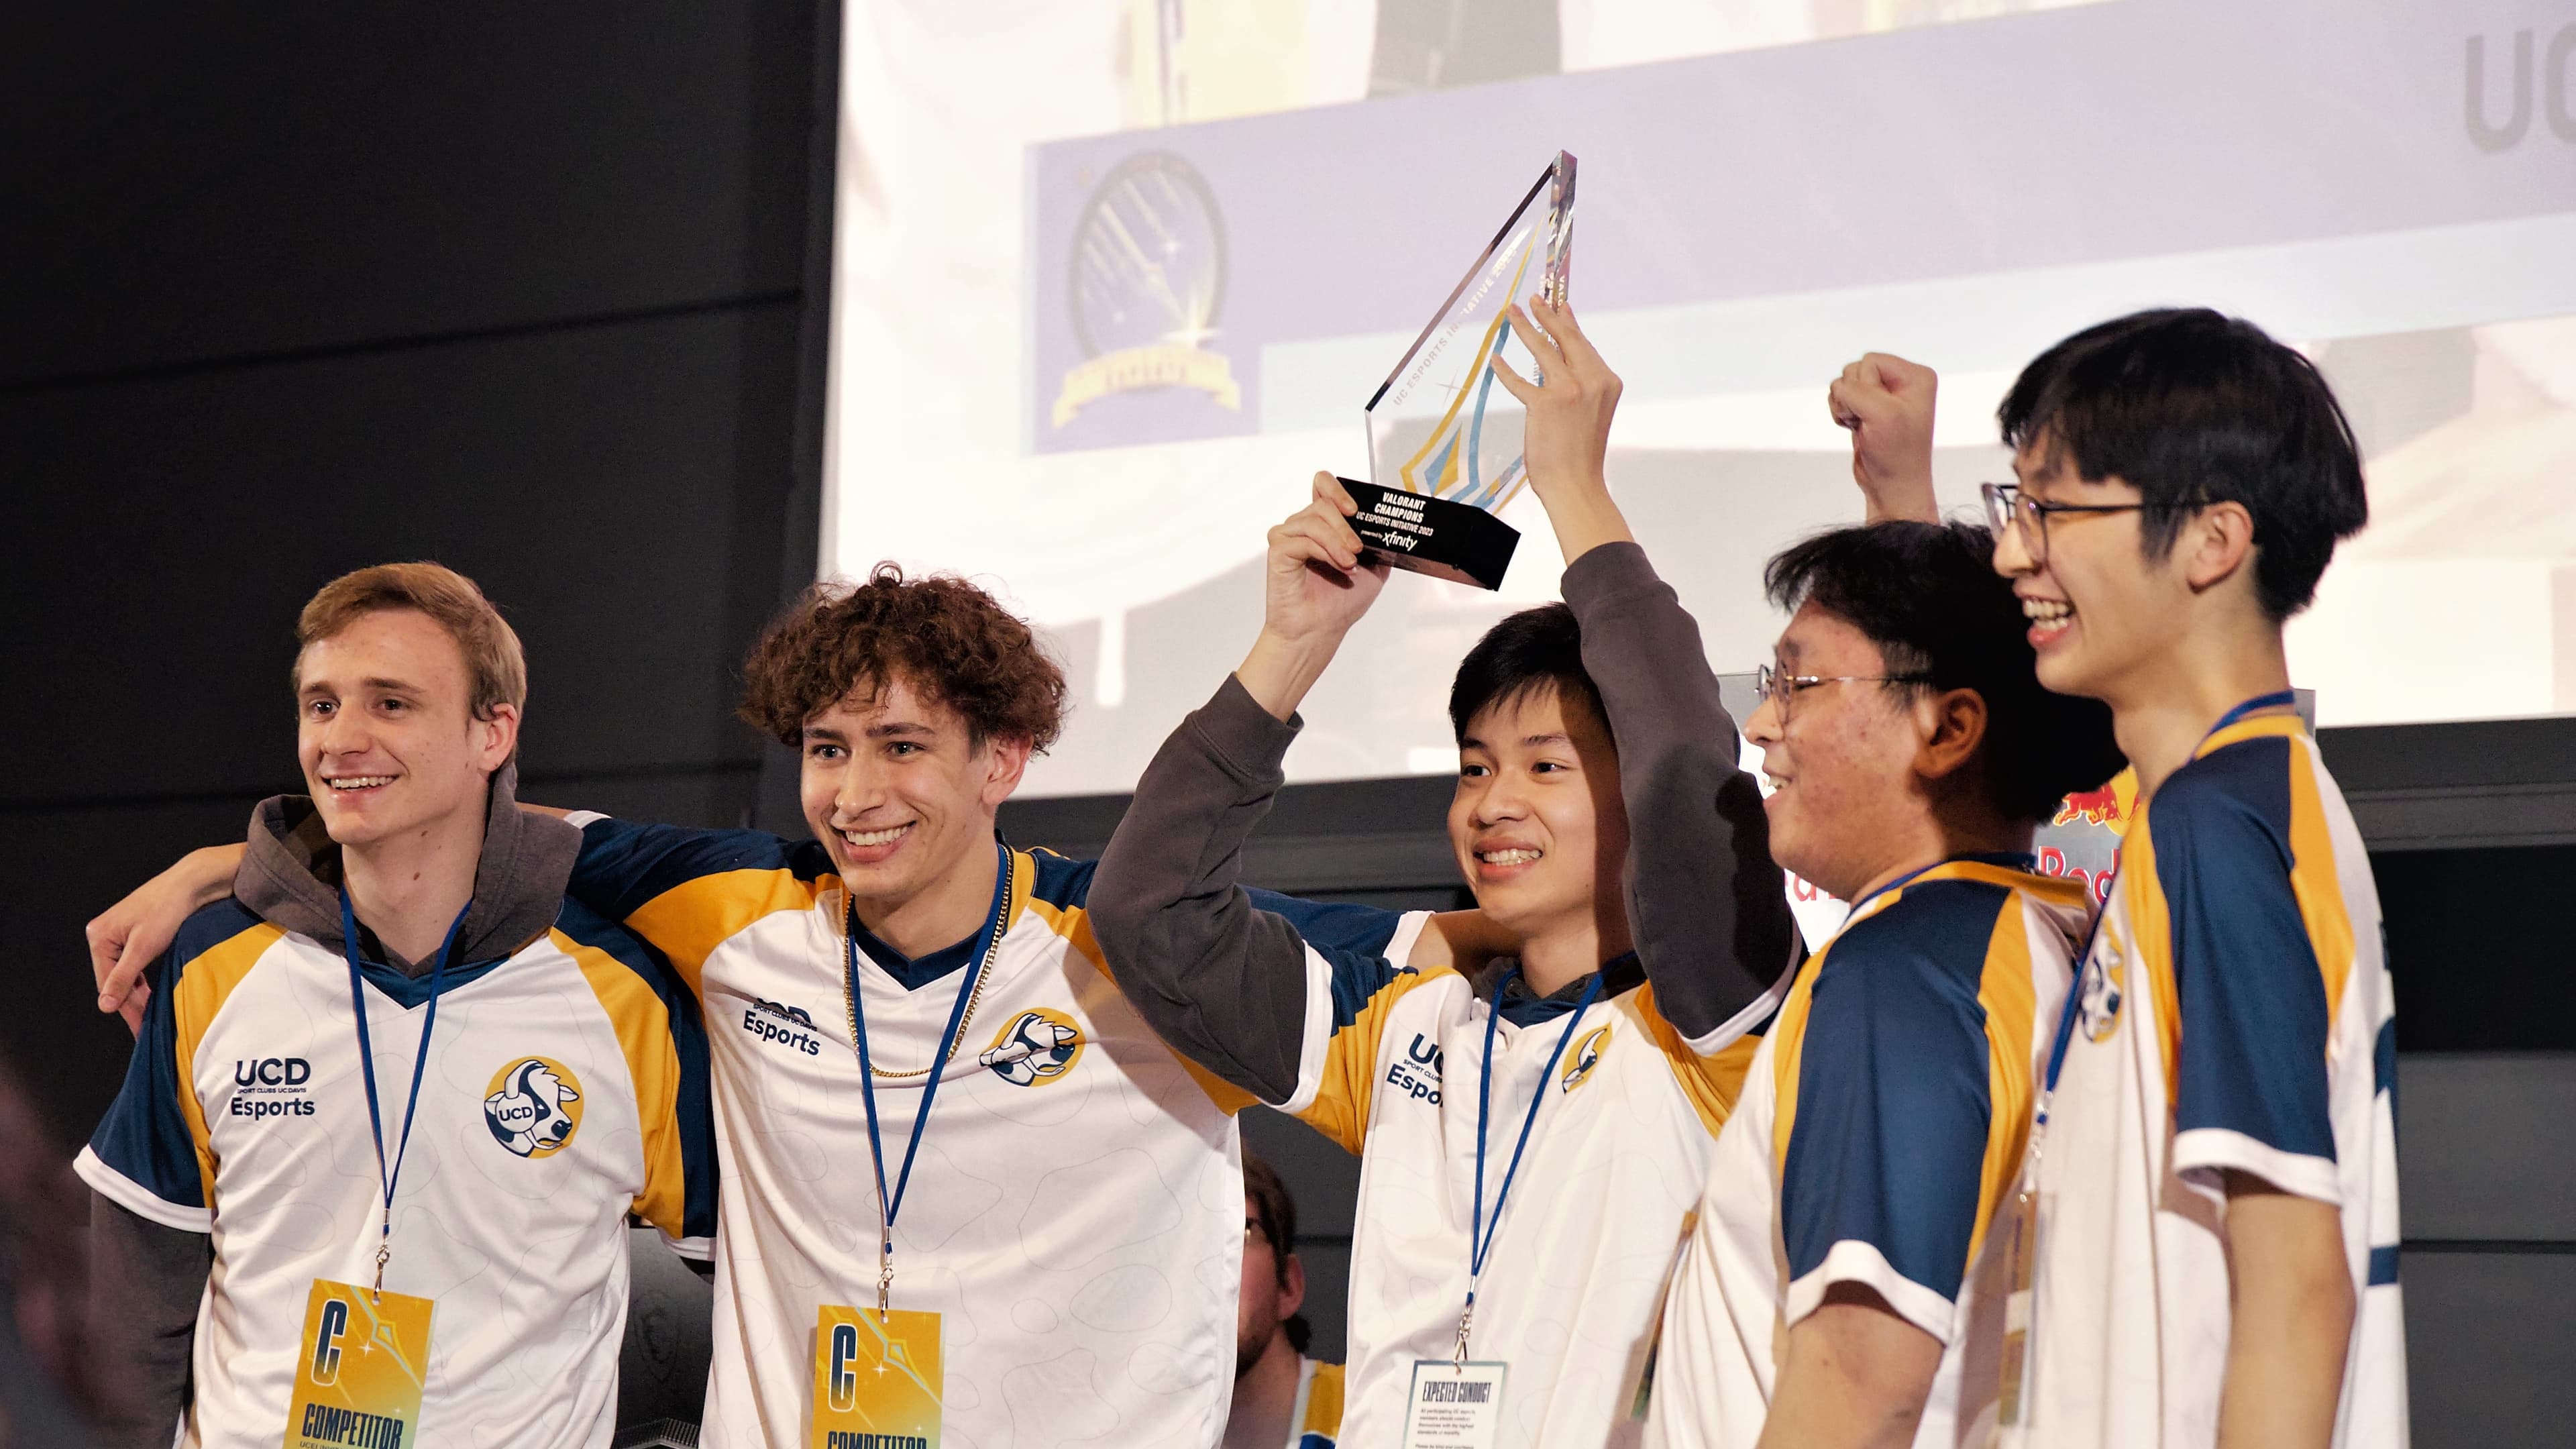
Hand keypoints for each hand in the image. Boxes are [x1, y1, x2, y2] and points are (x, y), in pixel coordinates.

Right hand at [88, 843, 243, 1032]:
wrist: (194, 883)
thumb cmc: (168, 910)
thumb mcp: (144, 948)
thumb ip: (124, 978)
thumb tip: (104, 1005)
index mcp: (99, 936)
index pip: (108, 982)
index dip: (124, 1007)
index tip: (138, 1029)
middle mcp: (105, 935)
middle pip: (117, 979)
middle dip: (133, 1003)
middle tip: (146, 1029)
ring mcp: (122, 935)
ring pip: (129, 973)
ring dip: (141, 994)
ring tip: (153, 1018)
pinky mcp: (139, 935)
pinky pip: (138, 964)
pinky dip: (147, 981)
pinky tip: (155, 996)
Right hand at [1236, 473, 1389, 719]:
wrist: (1320, 630)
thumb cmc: (1341, 602)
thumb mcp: (1375, 566)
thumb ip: (1378, 540)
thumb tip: (1390, 523)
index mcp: (1323, 525)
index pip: (1323, 484)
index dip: (1338, 488)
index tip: (1355, 509)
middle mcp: (1303, 526)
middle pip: (1323, 502)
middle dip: (1346, 525)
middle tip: (1358, 549)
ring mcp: (1288, 537)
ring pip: (1314, 519)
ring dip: (1337, 540)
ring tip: (1349, 563)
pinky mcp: (1279, 551)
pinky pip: (1302, 539)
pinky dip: (1323, 551)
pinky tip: (1335, 565)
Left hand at [1489, 295, 1633, 559]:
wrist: (1576, 484)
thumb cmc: (1581, 453)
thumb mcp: (1592, 411)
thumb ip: (1582, 385)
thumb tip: (1561, 361)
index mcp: (1607, 381)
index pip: (1583, 345)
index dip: (1568, 322)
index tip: (1560, 303)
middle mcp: (1591, 380)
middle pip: (1565, 338)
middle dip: (1547, 315)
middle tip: (1534, 298)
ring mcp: (1569, 391)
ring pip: (1542, 349)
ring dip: (1524, 328)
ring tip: (1511, 313)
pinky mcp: (1544, 404)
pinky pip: (1519, 380)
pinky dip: (1505, 369)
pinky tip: (1496, 358)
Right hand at [1828, 353, 1940, 523]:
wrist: (1892, 486)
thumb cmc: (1897, 454)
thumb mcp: (1881, 413)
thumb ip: (1855, 390)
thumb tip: (1840, 390)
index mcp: (1915, 376)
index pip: (1871, 361)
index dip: (1865, 386)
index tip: (1878, 412)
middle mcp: (1901, 382)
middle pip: (1855, 370)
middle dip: (1853, 397)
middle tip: (1868, 421)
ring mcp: (1883, 396)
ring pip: (1845, 384)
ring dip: (1845, 406)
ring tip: (1862, 426)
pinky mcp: (1867, 409)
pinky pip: (1841, 397)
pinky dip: (1841, 413)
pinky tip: (1856, 428)